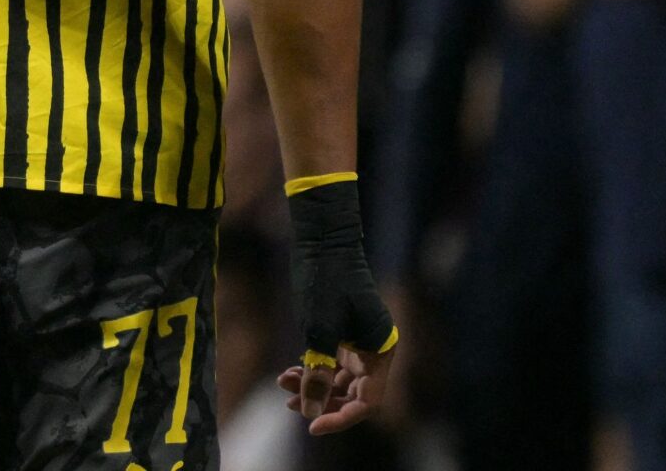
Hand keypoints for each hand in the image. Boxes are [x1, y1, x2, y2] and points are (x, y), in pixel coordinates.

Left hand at [278, 179, 398, 434]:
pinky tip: (289, 372)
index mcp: (381, 350)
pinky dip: (311, 372)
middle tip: (290, 402)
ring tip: (284, 382)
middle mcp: (375, 350)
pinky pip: (331, 367)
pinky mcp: (345, 336)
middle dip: (321, 402)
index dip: (341, 417)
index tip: (312, 425)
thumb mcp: (319, 331)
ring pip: (339, 383)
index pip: (368, 402)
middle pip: (353, 396)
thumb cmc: (326, 281)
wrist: (323, 240)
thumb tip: (312, 413)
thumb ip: (318, 374)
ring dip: (312, 387)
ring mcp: (360, 344)